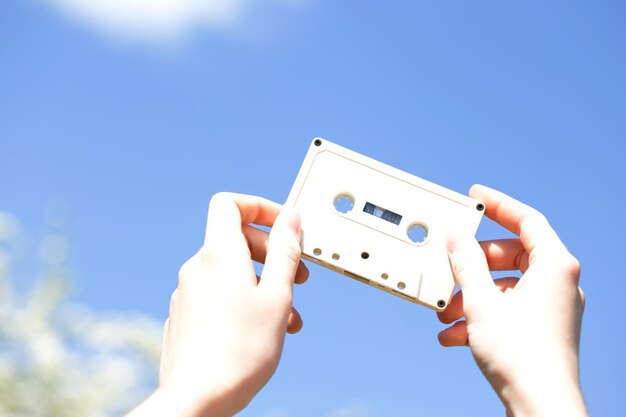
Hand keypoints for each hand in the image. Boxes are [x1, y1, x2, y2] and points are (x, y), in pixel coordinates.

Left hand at [127, 193, 307, 416]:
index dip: (259, 207)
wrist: (197, 400)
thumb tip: (290, 218)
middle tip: (299, 278)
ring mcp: (187, 293)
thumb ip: (285, 251)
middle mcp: (198, 268)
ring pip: (232, 273)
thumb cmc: (240, 352)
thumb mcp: (277, 295)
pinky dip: (243, 302)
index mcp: (219, 254)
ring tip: (288, 315)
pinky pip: (218, 295)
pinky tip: (263, 330)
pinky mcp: (185, 317)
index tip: (284, 226)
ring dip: (264, 285)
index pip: (230, 204)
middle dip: (272, 253)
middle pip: (236, 239)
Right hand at [437, 185, 586, 416]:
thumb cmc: (521, 355)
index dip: (499, 205)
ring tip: (444, 309)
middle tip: (448, 265)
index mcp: (555, 266)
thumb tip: (456, 238)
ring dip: (470, 294)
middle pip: (509, 255)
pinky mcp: (540, 328)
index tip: (475, 197)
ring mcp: (550, 307)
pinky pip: (506, 308)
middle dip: (473, 265)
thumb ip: (465, 263)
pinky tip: (453, 334)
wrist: (539, 405)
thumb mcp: (481, 301)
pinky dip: (480, 315)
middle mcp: (557, 283)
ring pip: (504, 285)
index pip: (527, 220)